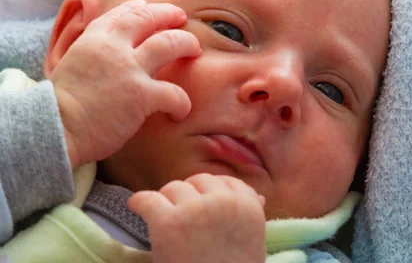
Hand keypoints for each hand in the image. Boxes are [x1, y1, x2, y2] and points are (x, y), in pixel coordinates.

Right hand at [50, 0, 200, 168]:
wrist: (55, 130)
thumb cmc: (59, 106)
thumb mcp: (67, 63)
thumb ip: (84, 49)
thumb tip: (92, 38)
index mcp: (92, 39)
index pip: (121, 14)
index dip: (139, 8)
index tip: (148, 6)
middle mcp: (113, 47)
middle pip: (149, 18)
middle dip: (170, 14)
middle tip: (182, 18)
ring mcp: (129, 69)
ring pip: (171, 43)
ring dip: (187, 43)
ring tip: (196, 50)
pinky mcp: (142, 94)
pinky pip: (175, 92)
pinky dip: (182, 102)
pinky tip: (181, 110)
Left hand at [128, 174, 265, 262]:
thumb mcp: (254, 244)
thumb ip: (252, 216)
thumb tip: (260, 198)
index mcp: (248, 206)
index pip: (226, 181)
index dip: (212, 191)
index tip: (203, 204)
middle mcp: (224, 201)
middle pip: (198, 181)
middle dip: (189, 196)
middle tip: (183, 218)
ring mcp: (195, 209)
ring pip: (173, 188)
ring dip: (168, 203)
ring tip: (166, 223)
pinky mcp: (168, 223)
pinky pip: (147, 199)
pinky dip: (139, 203)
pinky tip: (137, 208)